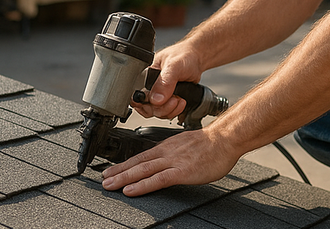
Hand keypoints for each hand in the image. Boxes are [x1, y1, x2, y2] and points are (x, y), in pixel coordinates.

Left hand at [101, 127, 239, 195]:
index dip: (125, 164)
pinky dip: (142, 185)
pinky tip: (131, 190)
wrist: (226, 138)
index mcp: (168, 146)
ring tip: (110, 185)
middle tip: (103, 180)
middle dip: (119, 171)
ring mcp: (173, 161)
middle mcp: (167, 152)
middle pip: (138, 162)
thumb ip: (176, 153)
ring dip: (124, 178)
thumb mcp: (188, 145)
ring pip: (143, 170)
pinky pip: (158, 179)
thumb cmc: (213, 144)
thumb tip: (170, 162)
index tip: (112, 170)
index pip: (142, 156)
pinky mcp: (182, 171)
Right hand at [130, 44, 202, 120]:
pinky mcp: (168, 99)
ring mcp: (159, 94)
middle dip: (162, 108)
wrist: (196, 58)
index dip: (145, 104)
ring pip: (157, 112)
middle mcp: (150, 86)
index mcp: (145, 76)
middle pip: (147, 108)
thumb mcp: (174, 65)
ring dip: (170, 110)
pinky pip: (167, 112)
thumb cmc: (184, 55)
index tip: (158, 103)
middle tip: (174, 100)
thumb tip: (155, 99)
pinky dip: (174, 110)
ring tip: (179, 99)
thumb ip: (165, 82)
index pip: (136, 97)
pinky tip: (181, 102)